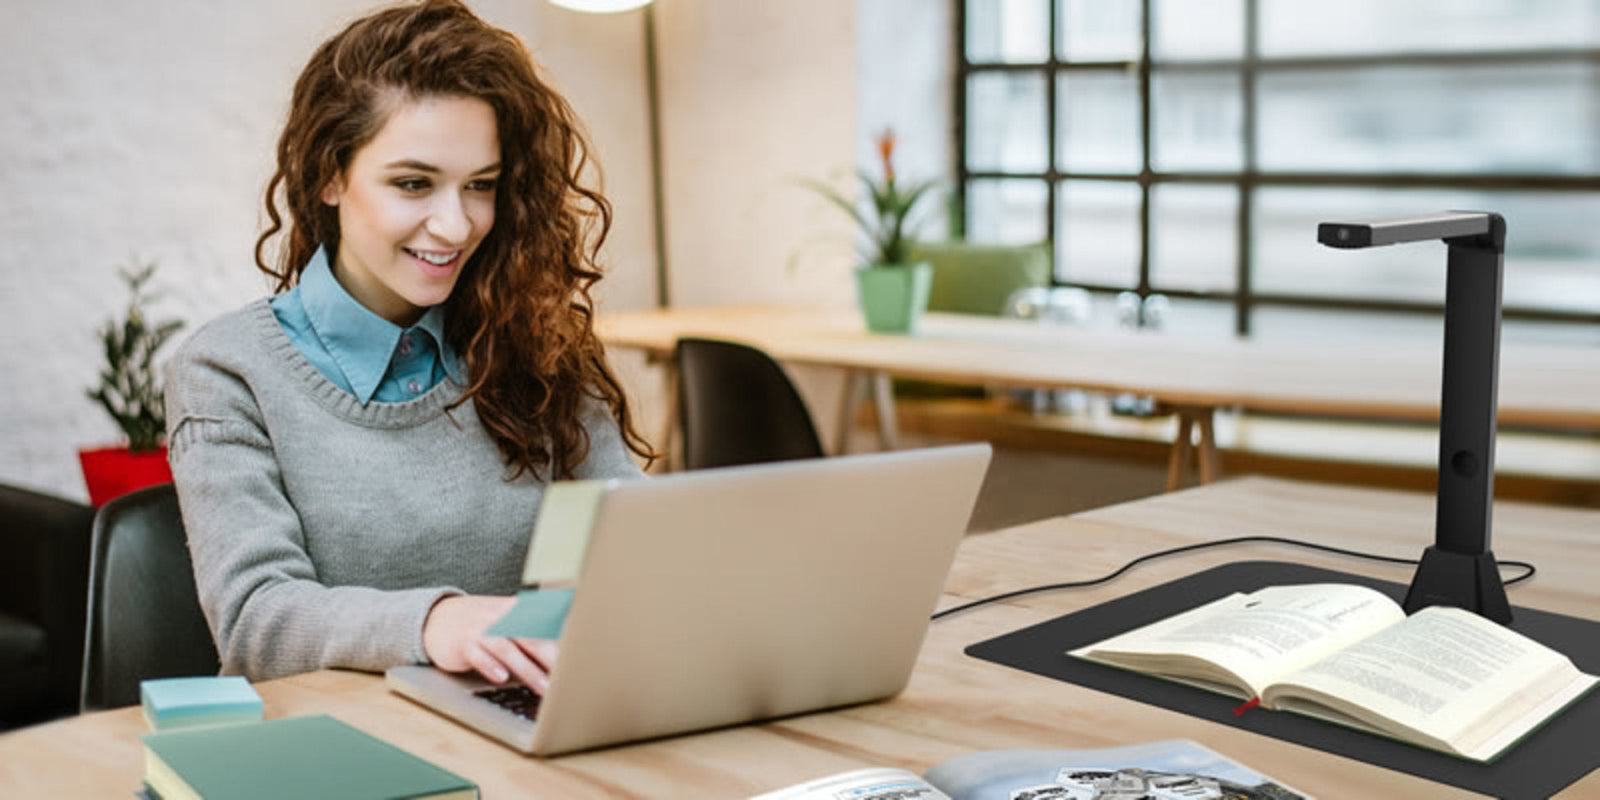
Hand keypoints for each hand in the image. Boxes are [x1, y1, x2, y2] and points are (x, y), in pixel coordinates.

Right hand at [422, 595, 559, 692]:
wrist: (437, 617)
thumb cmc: (482, 624)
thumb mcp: (508, 620)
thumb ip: (534, 631)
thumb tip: (567, 648)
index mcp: (517, 610)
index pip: (546, 624)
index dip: (564, 639)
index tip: (582, 655)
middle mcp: (501, 617)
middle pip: (531, 637)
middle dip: (553, 659)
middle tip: (570, 679)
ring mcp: (481, 630)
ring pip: (508, 649)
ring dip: (528, 670)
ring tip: (545, 688)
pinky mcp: (463, 644)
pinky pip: (478, 655)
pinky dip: (490, 666)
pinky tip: (501, 678)